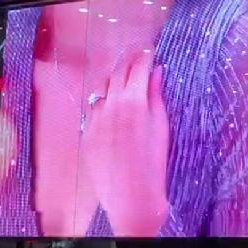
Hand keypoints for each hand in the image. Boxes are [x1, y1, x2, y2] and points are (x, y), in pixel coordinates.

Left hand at [81, 51, 169, 236]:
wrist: (132, 197)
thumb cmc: (154, 162)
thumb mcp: (161, 125)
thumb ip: (156, 95)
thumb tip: (156, 71)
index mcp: (133, 100)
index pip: (137, 67)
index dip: (144, 56)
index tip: (150, 50)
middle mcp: (110, 104)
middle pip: (117, 73)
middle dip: (128, 62)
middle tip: (137, 57)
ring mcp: (95, 118)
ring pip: (102, 89)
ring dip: (114, 80)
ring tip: (124, 77)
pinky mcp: (86, 132)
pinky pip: (94, 108)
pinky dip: (104, 101)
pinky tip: (112, 104)